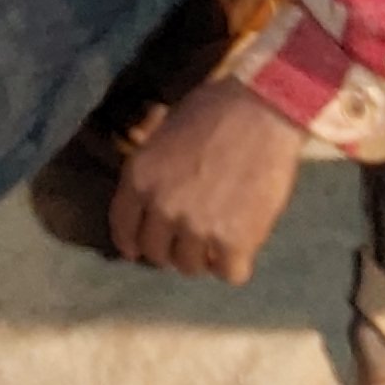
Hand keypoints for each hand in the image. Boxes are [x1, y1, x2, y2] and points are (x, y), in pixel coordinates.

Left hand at [109, 78, 303, 283]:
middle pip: (156, 253)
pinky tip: (239, 250)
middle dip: (169, 250)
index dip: (131, 242)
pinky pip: (229, 274)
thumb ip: (153, 168)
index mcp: (139, 178)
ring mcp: (198, 228)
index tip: (138, 249)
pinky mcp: (235, 241)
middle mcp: (162, 208)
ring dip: (202, 258)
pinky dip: (234, 265)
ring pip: (191, 267)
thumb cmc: (214, 110)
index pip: (123, 228)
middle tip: (187, 242)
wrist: (261, 111)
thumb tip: (150, 191)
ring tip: (216, 243)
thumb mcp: (163, 131)